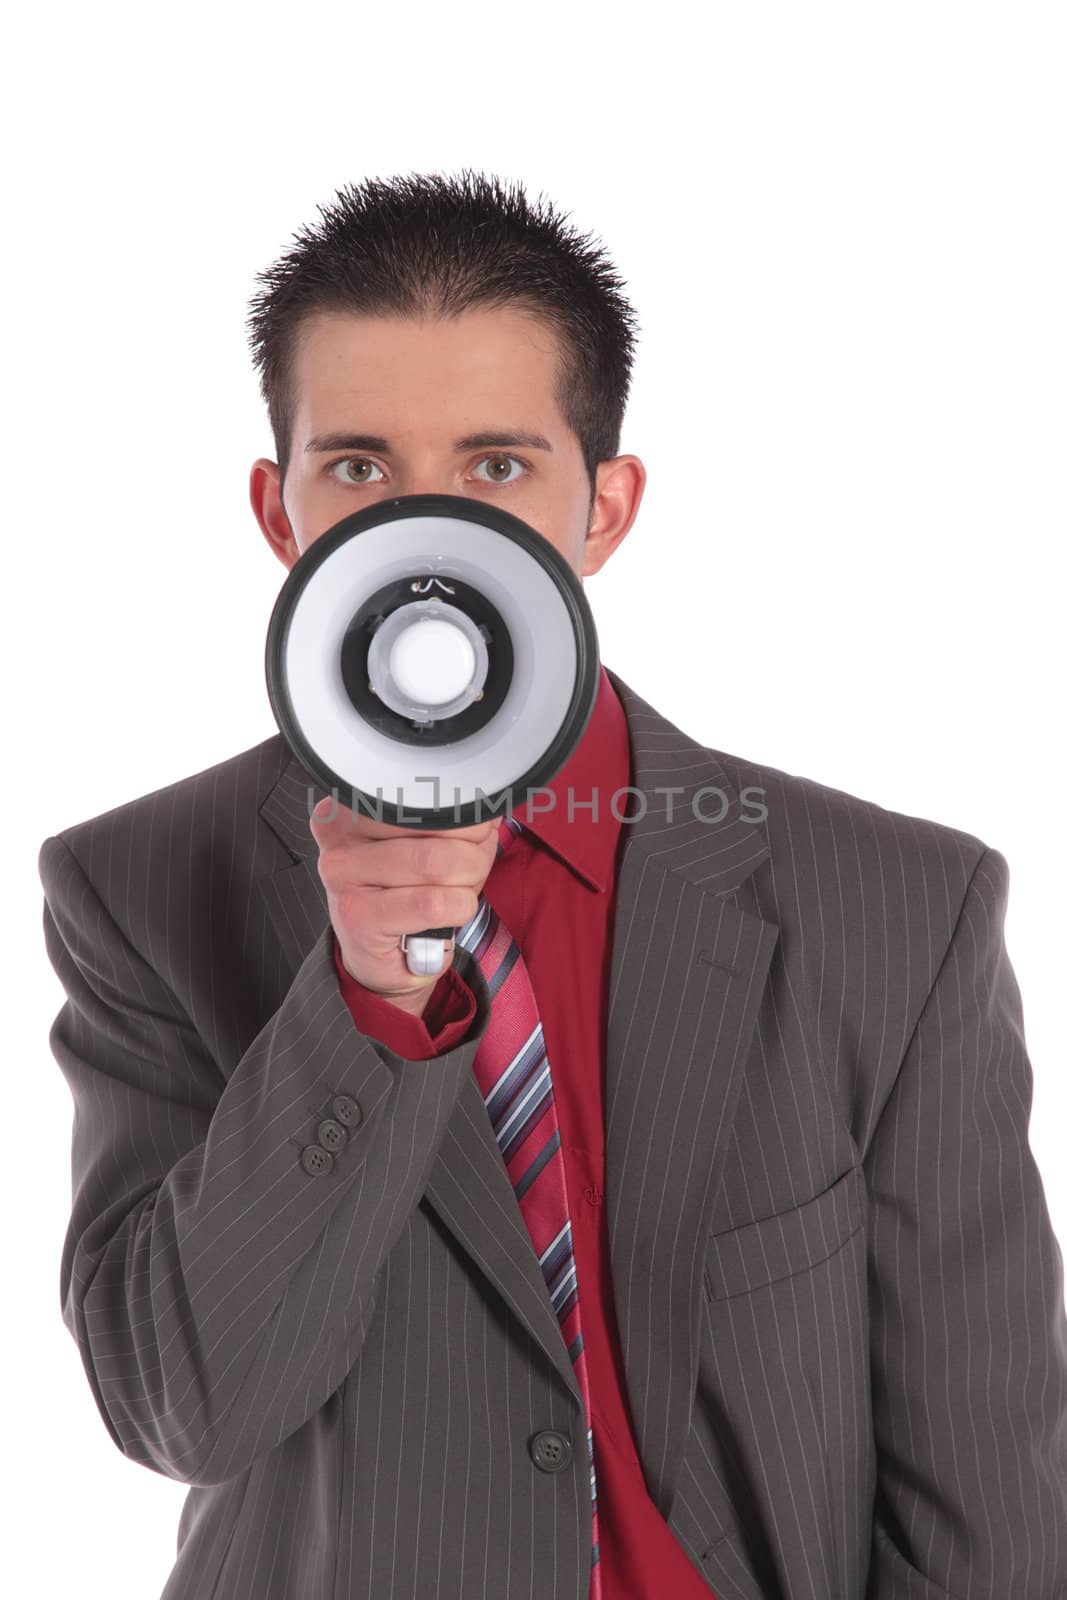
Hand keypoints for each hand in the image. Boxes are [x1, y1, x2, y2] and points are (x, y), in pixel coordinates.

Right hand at [309, 799, 500, 1014]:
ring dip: (467, 884)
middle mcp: (340, 834)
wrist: (380, 954)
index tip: (474, 833)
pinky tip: (447, 915)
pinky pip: (433, 904)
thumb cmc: (408, 892)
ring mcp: (343, 876)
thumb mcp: (435, 843)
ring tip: (456, 894)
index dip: (467, 817)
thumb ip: (459, 817)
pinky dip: (457, 910)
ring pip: (438, 864)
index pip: (428, 792)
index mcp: (356, 803)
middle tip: (468, 872)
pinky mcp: (357, 917)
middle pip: (438, 826)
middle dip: (473, 853)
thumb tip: (488, 807)